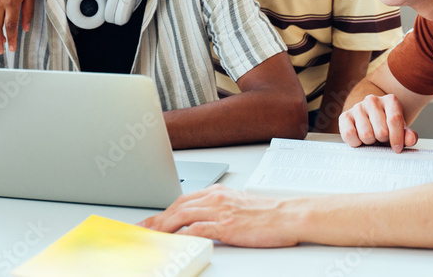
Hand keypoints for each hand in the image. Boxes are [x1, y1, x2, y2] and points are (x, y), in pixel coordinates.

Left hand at [139, 185, 297, 247]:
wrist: (288, 215)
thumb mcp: (237, 203)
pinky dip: (181, 234)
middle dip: (158, 218)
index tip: (154, 218)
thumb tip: (203, 218)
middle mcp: (215, 198)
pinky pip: (197, 229)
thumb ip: (219, 207)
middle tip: (144, 227)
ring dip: (163, 226)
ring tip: (151, 234)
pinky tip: (173, 240)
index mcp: (217, 192)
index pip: (183, 199)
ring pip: (182, 215)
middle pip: (178, 206)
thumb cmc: (268, 212)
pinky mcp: (225, 226)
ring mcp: (219, 211)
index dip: (165, 210)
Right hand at [339, 93, 418, 152]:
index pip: (395, 119)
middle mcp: (372, 100)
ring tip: (372, 137)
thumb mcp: (401, 130)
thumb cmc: (388, 126)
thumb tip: (411, 139)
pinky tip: (360, 138)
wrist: (371, 120)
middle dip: (382, 140)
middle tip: (382, 139)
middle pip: (381, 131)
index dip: (397, 138)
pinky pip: (350, 134)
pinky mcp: (345, 116)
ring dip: (370, 141)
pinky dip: (356, 142)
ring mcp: (357, 107)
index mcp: (390, 100)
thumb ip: (408, 135)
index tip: (397, 148)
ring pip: (366, 134)